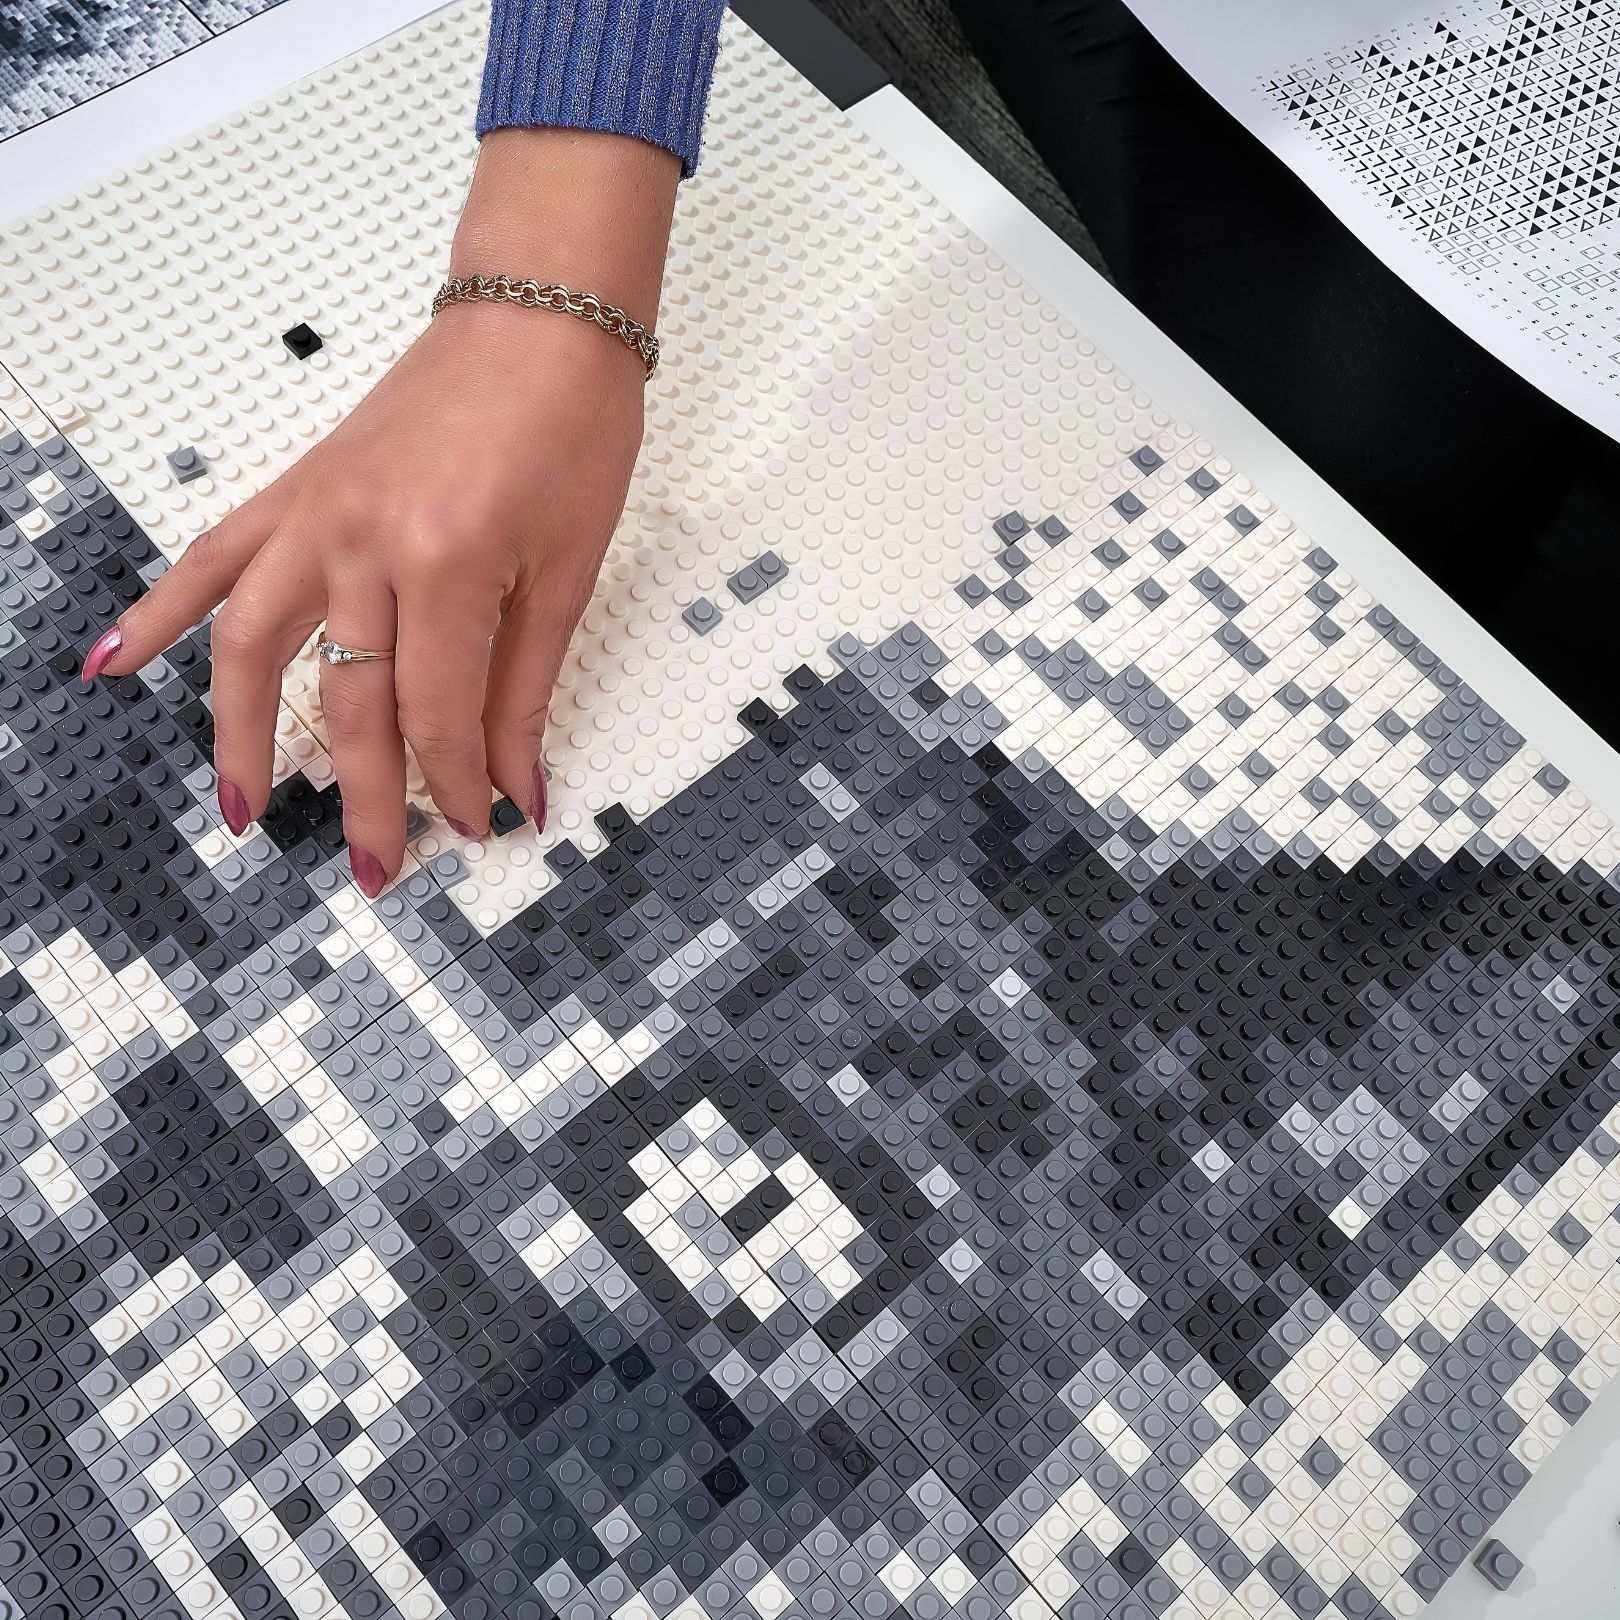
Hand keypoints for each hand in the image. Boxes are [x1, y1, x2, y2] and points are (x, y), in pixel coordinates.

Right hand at [80, 129, 679, 895]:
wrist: (539, 319)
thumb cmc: (575, 435)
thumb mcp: (569, 572)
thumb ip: (525, 687)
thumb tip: (514, 788)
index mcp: (446, 567)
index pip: (437, 713)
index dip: (456, 784)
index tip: (477, 830)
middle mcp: (363, 545)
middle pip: (351, 701)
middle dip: (368, 796)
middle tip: (376, 873)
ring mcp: (318, 516)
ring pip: (257, 645)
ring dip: (241, 734)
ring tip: (241, 812)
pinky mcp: (298, 491)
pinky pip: (215, 559)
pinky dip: (161, 611)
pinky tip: (113, 663)